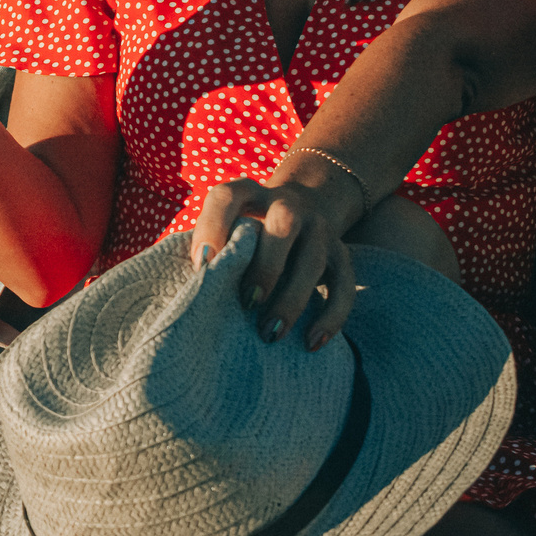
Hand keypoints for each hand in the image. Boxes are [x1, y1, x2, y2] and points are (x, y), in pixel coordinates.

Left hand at [189, 177, 358, 349]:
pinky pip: (345, 284)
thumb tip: (191, 287)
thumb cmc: (248, 228)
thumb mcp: (227, 224)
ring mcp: (319, 228)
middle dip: (265, 266)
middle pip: (283, 223)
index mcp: (248, 193)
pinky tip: (312, 341)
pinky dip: (332, 315)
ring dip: (292, 298)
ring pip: (313, 259)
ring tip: (270, 333)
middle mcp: (288, 205)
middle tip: (247, 304)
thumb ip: (210, 244)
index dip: (212, 228)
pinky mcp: (342, 254)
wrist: (305, 205)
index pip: (227, 197)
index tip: (201, 267)